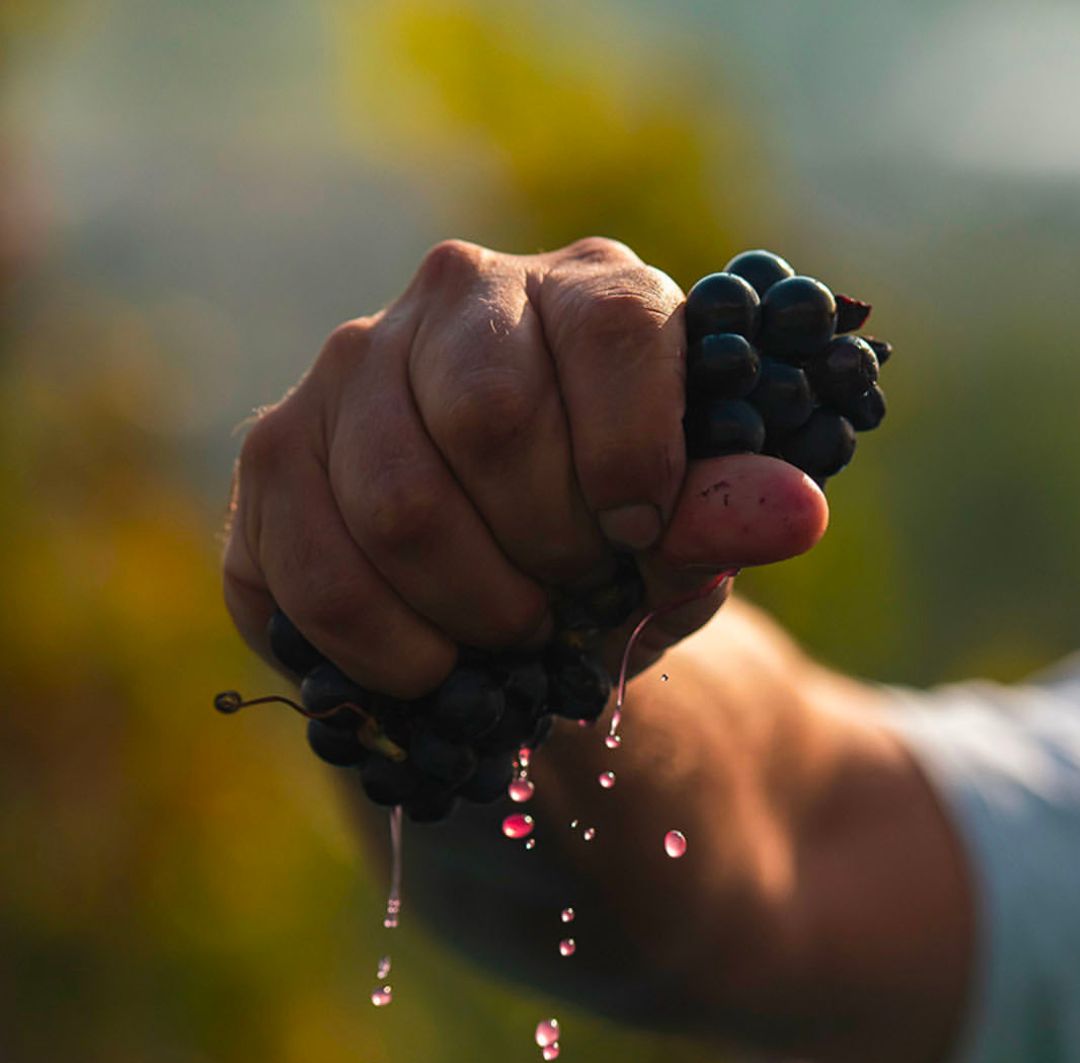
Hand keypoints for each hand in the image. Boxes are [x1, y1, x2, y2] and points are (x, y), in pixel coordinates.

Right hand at [223, 236, 826, 695]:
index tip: (636, 543)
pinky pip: (306, 568)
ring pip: (394, 503)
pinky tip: (424, 663)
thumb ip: (723, 516)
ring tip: (499, 637)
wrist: (506, 567)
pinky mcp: (273, 455)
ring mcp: (348, 368)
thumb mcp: (681, 536)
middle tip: (560, 600)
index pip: (612, 338)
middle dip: (542, 551)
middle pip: (489, 419)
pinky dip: (378, 648)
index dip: (632, 464)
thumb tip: (795, 514)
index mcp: (585, 290)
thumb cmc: (609, 536)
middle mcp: (456, 296)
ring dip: (466, 613)